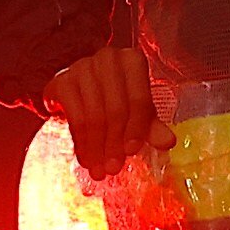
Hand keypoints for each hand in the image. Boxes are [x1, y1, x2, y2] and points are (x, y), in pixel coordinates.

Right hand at [47, 44, 159, 170]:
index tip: (132, 152)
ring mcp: (82, 67)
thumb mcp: (137, 111)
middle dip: (114, 143)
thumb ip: (152, 126)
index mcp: (132, 61)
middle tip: (113, 169)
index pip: (138, 99)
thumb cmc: (116, 98)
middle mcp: (108, 59)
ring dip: (96, 148)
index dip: (137, 128)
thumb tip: (168, 142)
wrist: (81, 89)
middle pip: (115, 109)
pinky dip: (81, 143)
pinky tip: (86, 159)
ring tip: (99, 171)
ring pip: (93, 116)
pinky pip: (74, 117)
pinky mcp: (62, 80)